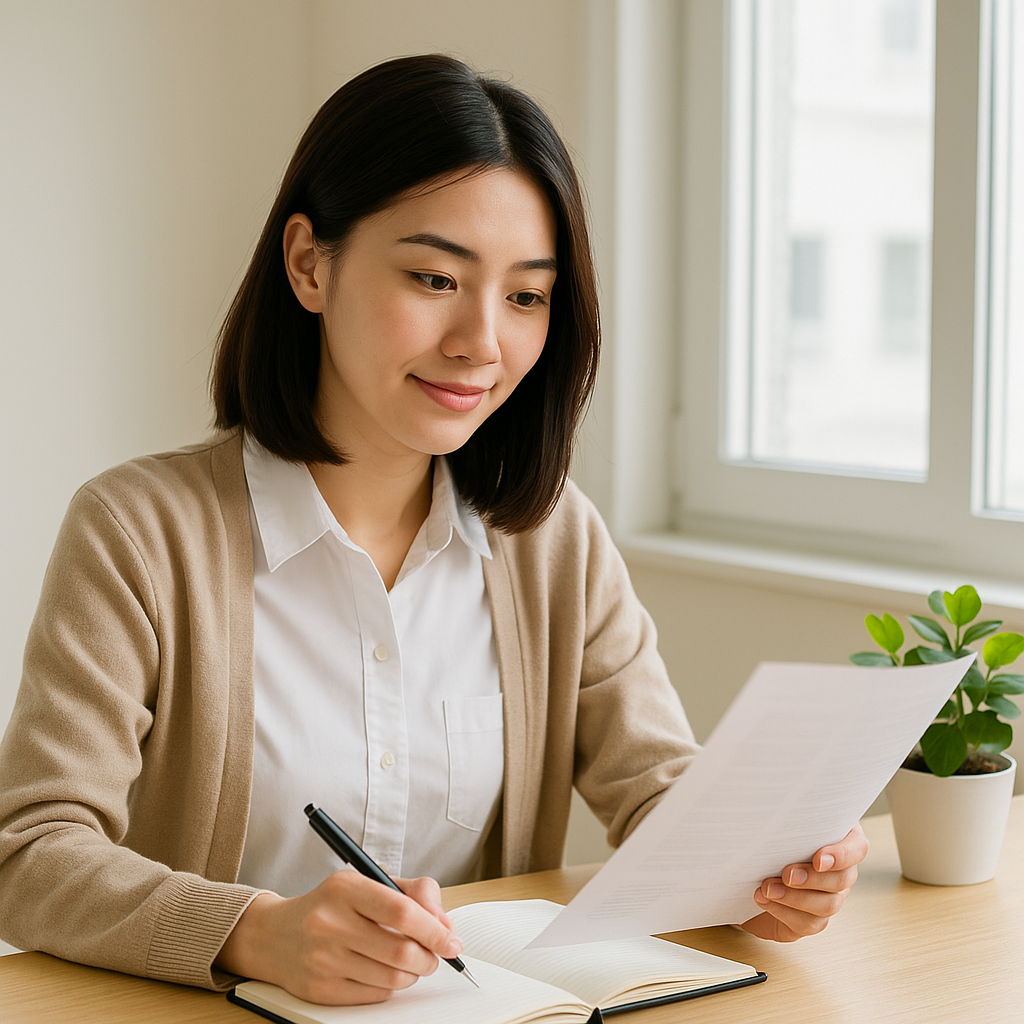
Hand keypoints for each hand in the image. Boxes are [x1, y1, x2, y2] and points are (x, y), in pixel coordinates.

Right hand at [215, 872, 461, 1004]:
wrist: (275, 935)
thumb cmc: (332, 906)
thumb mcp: (368, 882)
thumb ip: (413, 894)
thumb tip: (444, 925)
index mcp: (345, 888)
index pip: (401, 910)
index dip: (434, 929)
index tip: (452, 941)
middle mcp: (330, 923)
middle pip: (401, 950)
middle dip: (429, 958)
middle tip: (434, 956)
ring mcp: (323, 959)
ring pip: (392, 978)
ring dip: (412, 974)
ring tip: (410, 962)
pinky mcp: (320, 990)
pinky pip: (374, 996)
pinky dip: (390, 987)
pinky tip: (383, 972)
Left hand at [740, 824, 868, 941]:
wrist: (749, 866)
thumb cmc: (769, 836)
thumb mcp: (779, 819)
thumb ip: (788, 815)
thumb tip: (775, 808)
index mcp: (839, 839)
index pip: (857, 848)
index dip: (841, 855)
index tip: (818, 859)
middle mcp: (840, 871)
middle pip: (843, 880)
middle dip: (812, 878)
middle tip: (786, 874)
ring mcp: (829, 897)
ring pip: (828, 905)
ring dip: (795, 897)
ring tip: (768, 888)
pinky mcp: (811, 919)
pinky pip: (808, 923)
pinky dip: (783, 912)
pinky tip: (763, 899)